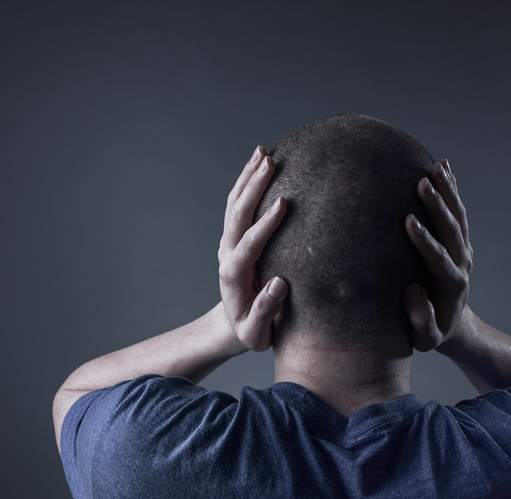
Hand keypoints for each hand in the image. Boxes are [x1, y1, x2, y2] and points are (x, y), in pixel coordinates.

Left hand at [218, 146, 288, 351]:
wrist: (234, 325)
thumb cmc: (251, 331)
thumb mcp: (258, 333)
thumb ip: (267, 311)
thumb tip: (279, 284)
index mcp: (234, 276)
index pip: (249, 244)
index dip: (265, 224)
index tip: (283, 203)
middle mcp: (227, 254)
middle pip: (237, 215)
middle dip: (254, 187)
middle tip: (270, 162)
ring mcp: (228, 243)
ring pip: (235, 204)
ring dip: (248, 177)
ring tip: (263, 153)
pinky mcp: (234, 237)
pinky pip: (238, 205)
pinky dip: (246, 182)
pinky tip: (258, 163)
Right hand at [402, 160, 473, 351]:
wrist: (452, 325)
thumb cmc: (432, 334)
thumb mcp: (425, 340)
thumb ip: (420, 320)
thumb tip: (412, 292)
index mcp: (452, 286)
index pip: (439, 260)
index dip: (425, 241)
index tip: (408, 221)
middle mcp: (462, 264)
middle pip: (453, 232)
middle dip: (438, 207)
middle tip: (422, 183)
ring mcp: (462, 250)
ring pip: (458, 217)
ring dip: (448, 191)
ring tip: (436, 166)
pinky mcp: (458, 242)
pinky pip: (457, 212)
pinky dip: (452, 189)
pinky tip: (442, 166)